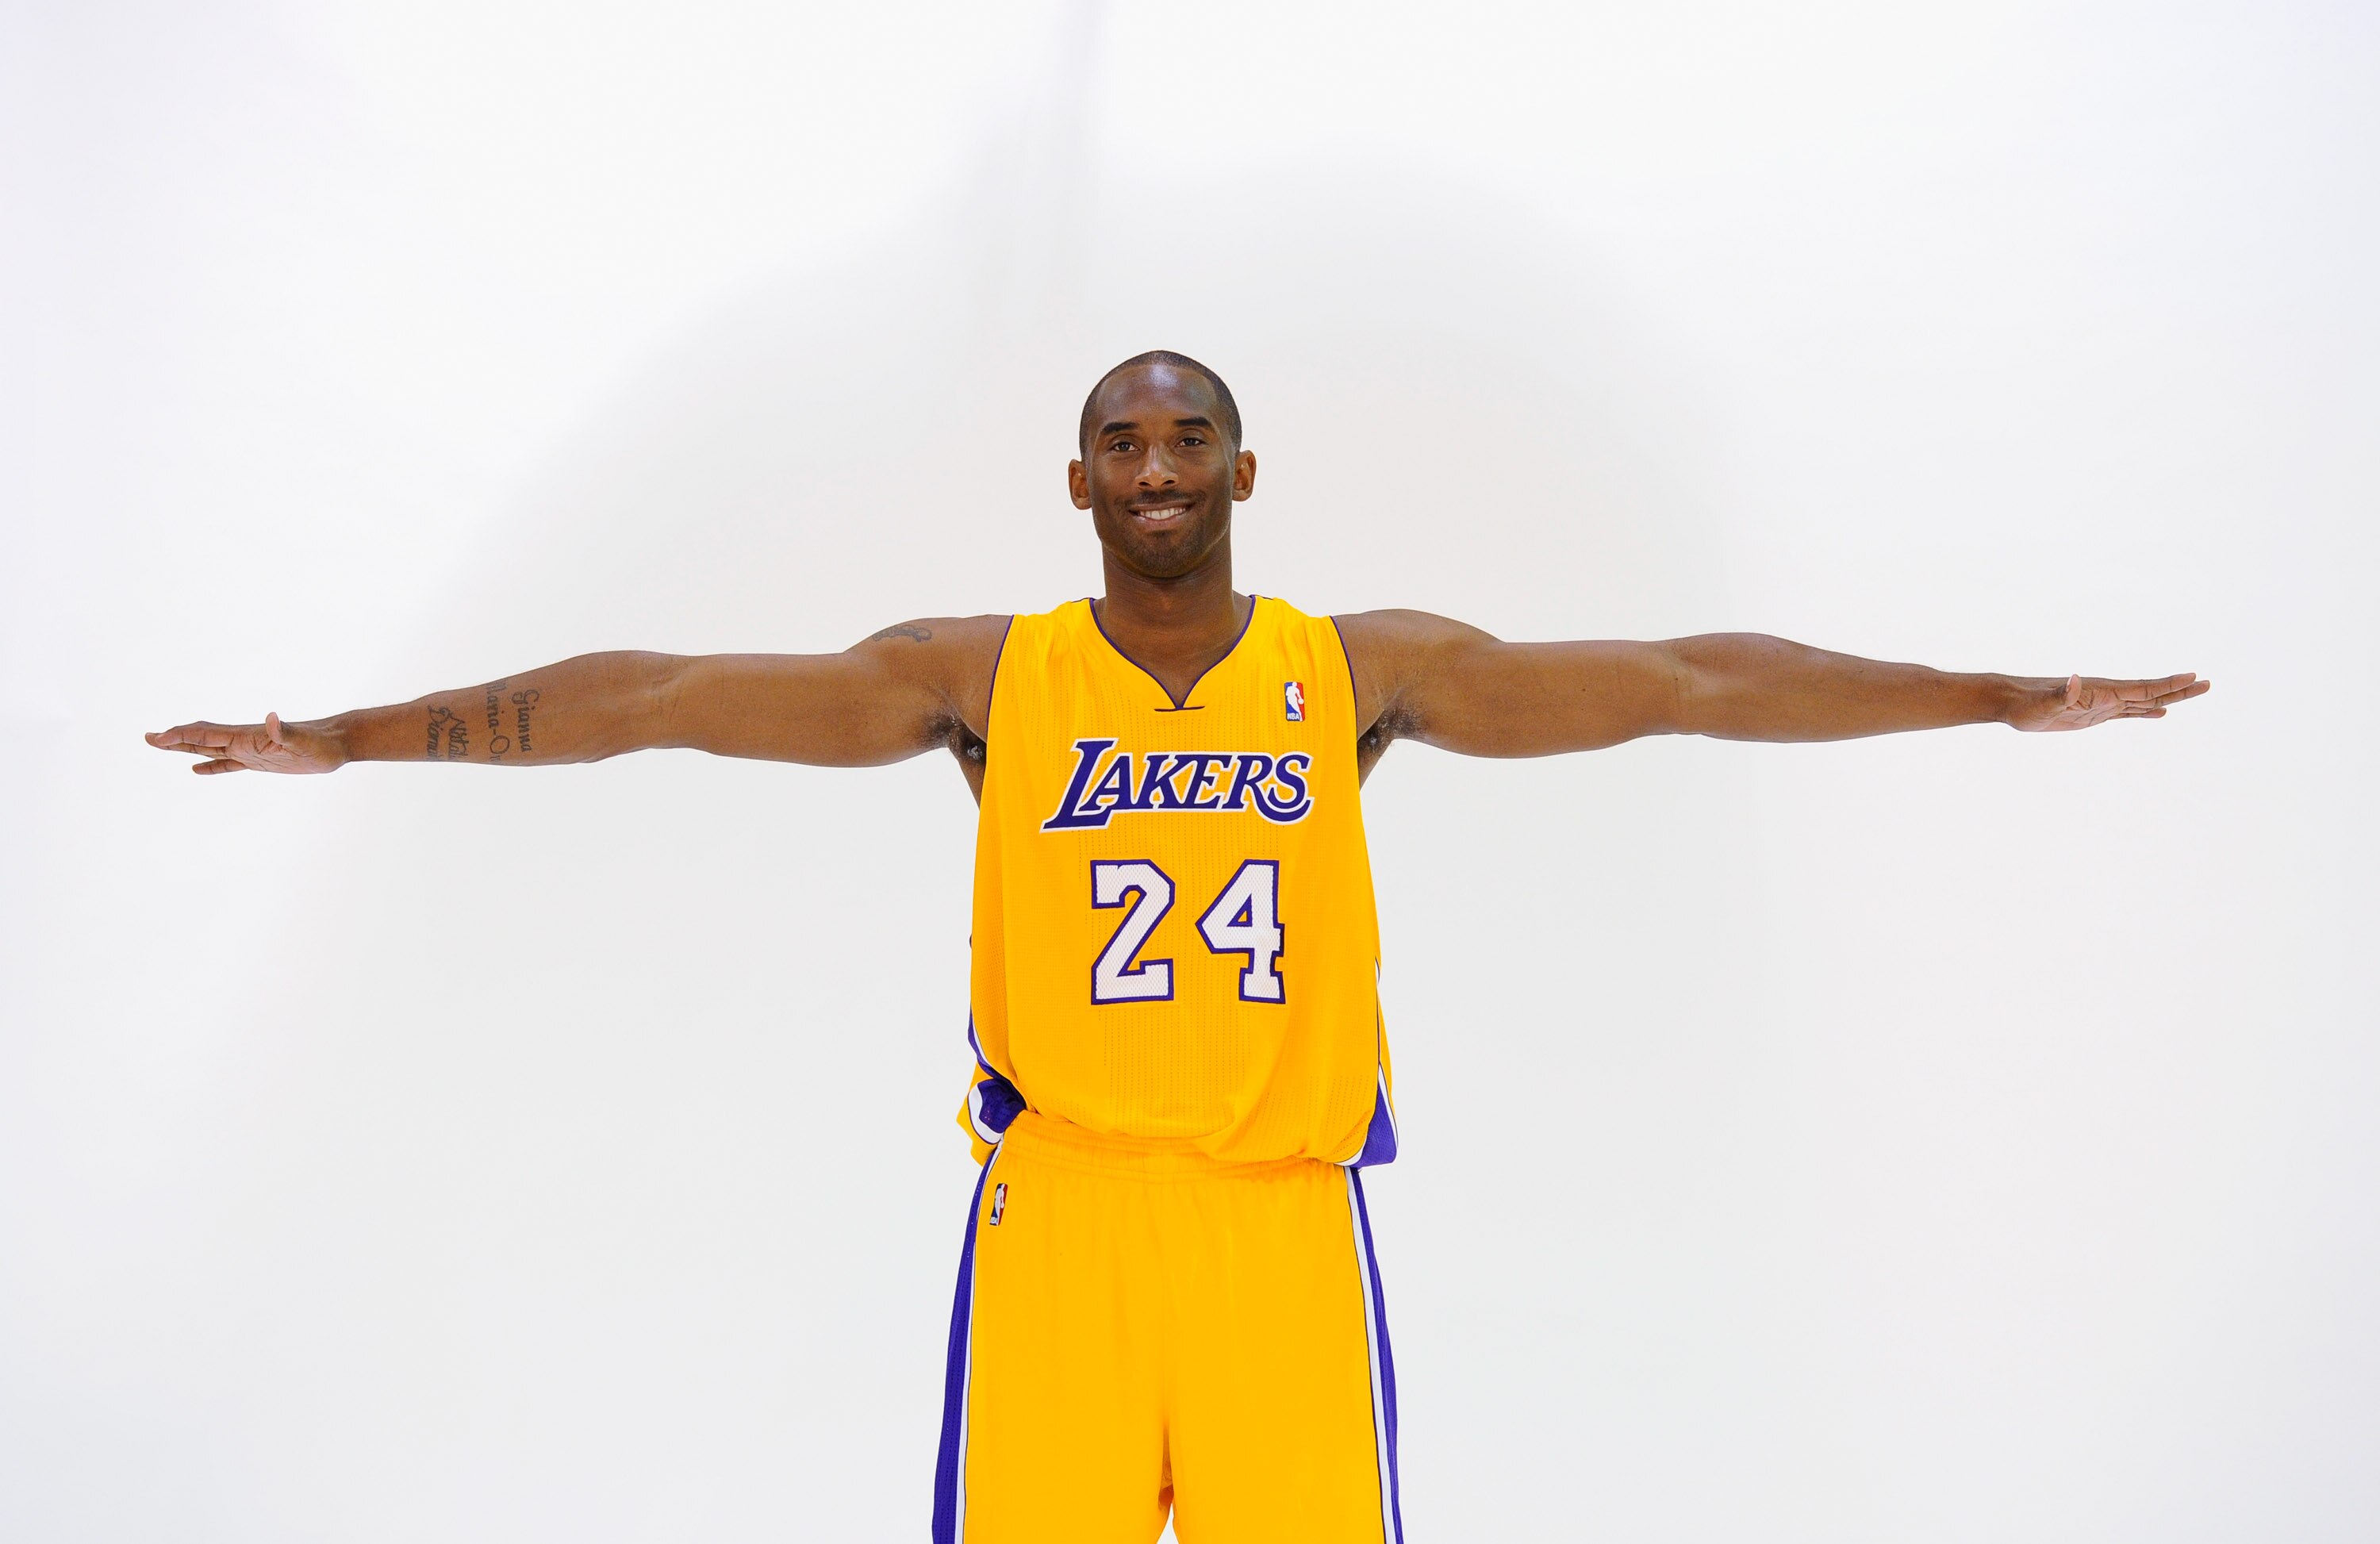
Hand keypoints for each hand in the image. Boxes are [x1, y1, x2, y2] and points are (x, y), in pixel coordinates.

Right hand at [145, 713, 345, 773]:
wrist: (336, 743)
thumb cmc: (321, 743)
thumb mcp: (302, 740)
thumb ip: (283, 731)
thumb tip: (272, 718)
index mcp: (247, 736)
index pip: (205, 734)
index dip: (180, 736)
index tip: (156, 738)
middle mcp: (244, 741)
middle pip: (201, 738)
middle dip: (174, 738)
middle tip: (147, 738)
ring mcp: (250, 751)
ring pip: (210, 749)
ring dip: (185, 748)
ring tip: (162, 745)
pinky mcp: (260, 761)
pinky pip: (228, 763)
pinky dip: (211, 766)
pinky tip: (197, 770)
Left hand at [2008, 672, 2208, 731]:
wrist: (2011, 702)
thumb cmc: (2026, 704)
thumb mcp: (2043, 703)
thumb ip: (2061, 694)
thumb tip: (2074, 679)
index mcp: (2101, 691)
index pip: (2142, 688)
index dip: (2168, 684)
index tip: (2194, 676)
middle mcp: (2106, 695)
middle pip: (2150, 693)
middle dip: (2179, 689)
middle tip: (2207, 683)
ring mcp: (2102, 704)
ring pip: (2143, 702)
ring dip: (2168, 698)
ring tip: (2193, 692)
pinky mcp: (2094, 714)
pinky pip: (2127, 713)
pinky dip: (2146, 713)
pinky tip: (2159, 714)